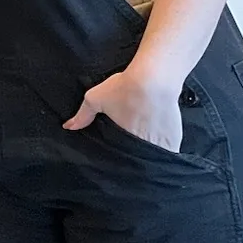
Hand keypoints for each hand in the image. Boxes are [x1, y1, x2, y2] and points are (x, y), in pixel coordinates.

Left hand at [64, 67, 183, 151]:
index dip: (117, 160)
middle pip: (136, 161)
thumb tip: (68, 127)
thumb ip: (82, 115)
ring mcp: (159, 145)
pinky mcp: (174, 140)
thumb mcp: (96, 98)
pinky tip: (162, 154)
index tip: (116, 160)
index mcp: (122, 140)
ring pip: (152, 160)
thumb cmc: (124, 87)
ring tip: (145, 156)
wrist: (154, 79)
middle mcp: (141, 146)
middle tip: (129, 157)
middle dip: (132, 162)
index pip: (118, 157)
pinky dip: (165, 155)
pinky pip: (169, 154)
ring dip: (149, 160)